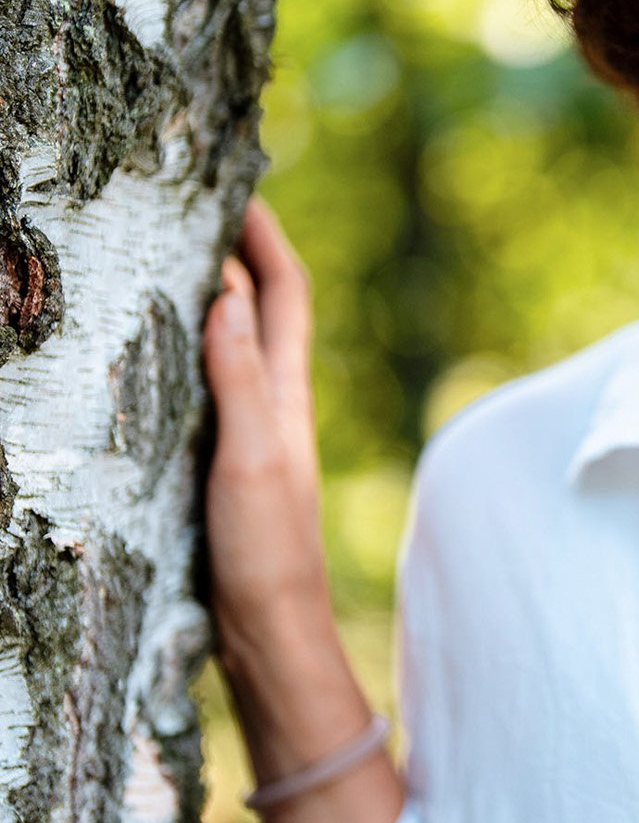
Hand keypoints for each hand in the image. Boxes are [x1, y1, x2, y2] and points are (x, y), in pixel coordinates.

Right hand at [202, 196, 337, 686]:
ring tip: (177, 263)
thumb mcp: (250, 458)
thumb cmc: (267, 551)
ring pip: (241, 348)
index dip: (267, 238)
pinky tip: (166, 364)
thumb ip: (240, 379)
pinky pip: (216, 390)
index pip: (284, 294)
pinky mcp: (231, 470)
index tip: (240, 187)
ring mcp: (256, 437)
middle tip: (199, 208)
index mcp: (289, 395)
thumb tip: (226, 292)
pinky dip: (195, 356)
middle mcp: (278, 407)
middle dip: (242, 254)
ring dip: (218, 301)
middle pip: (266, 311)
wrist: (274, 635)